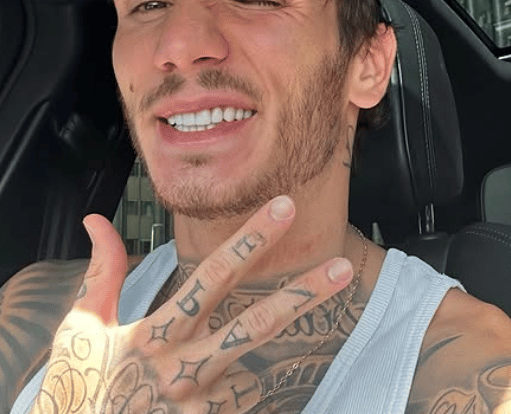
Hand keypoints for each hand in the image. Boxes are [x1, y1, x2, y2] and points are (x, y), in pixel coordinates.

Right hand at [30, 197, 352, 413]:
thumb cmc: (77, 389)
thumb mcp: (81, 327)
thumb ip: (102, 272)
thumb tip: (98, 219)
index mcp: (156, 334)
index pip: (215, 276)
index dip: (252, 239)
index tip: (284, 209)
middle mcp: (183, 368)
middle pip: (254, 325)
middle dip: (301, 295)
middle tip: (339, 268)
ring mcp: (196, 407)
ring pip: (256, 373)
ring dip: (272, 360)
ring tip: (273, 351)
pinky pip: (244, 410)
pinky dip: (251, 400)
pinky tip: (244, 395)